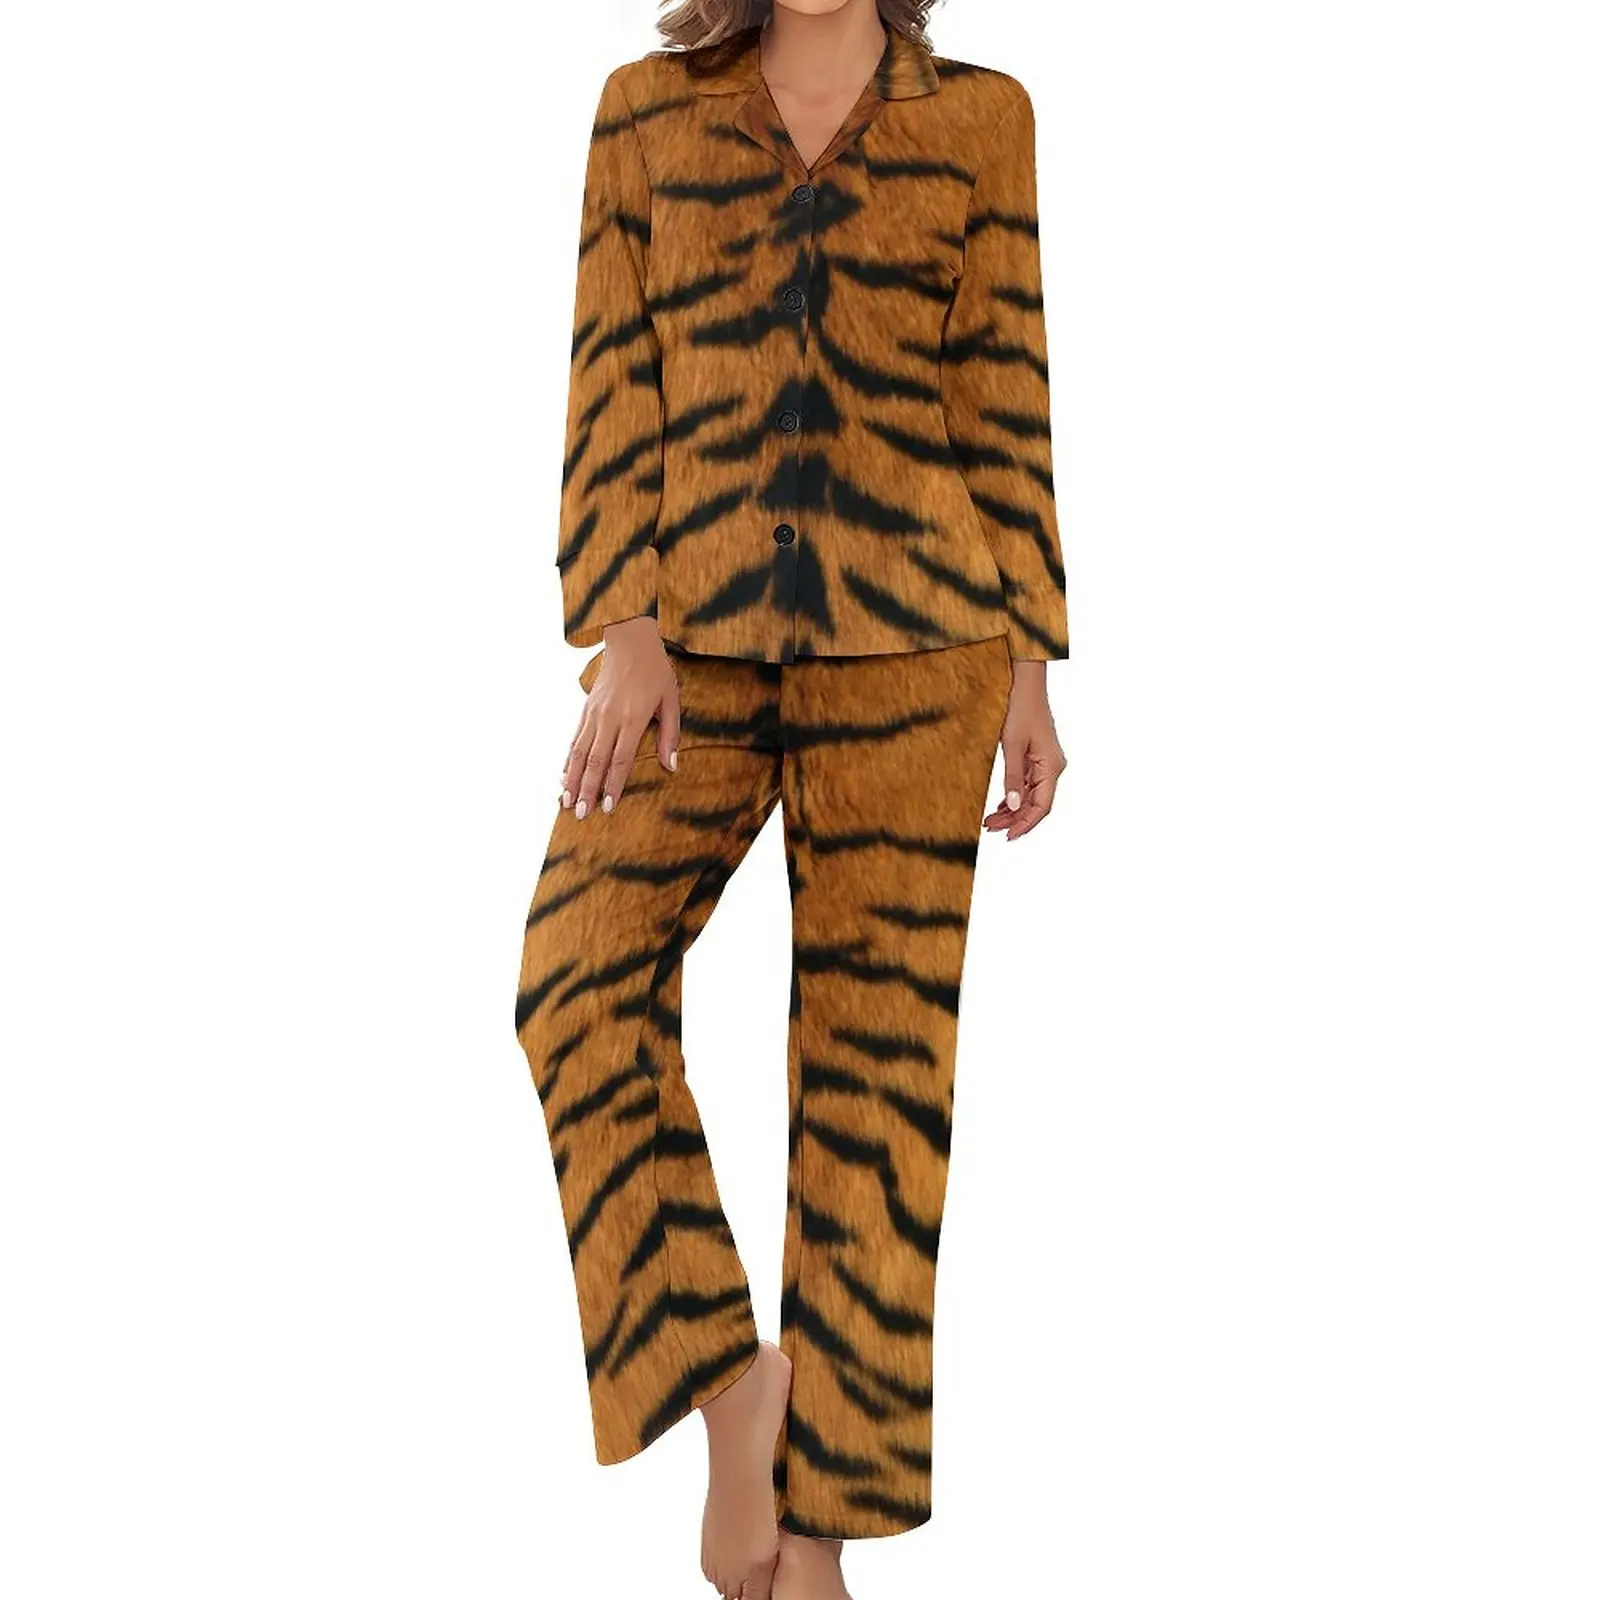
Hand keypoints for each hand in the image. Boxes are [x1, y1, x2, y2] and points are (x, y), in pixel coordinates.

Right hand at [561, 616, 679, 817]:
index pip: (620, 759)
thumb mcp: (671, 700)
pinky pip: (574, 739)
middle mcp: (609, 718)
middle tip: (580, 815)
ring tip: (565, 802)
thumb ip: (670, 734)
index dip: (612, 785)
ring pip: (579, 752)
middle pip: (595, 761)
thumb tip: (671, 766)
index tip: (606, 807)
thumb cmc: (655, 670)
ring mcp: (594, 714)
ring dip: (572, 779)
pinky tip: (563, 776)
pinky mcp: (586, 709)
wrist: (629, 639)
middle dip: (587, 790)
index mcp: (633, 718)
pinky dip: (568, 760)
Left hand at [983, 660, 1065, 840]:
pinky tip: (1001, 805)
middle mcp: (1053, 767)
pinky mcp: (1037, 757)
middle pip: (1036, 804)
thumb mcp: (1011, 746)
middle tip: (989, 828)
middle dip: (1014, 819)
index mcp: (1052, 767)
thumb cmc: (1019, 709)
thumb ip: (1013, 777)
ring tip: (990, 820)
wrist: (1024, 684)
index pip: (1041, 806)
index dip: (1025, 824)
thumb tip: (1014, 807)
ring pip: (1031, 795)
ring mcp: (1046, 763)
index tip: (1008, 837)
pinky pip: (1028, 784)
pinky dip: (1014, 796)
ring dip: (1012, 809)